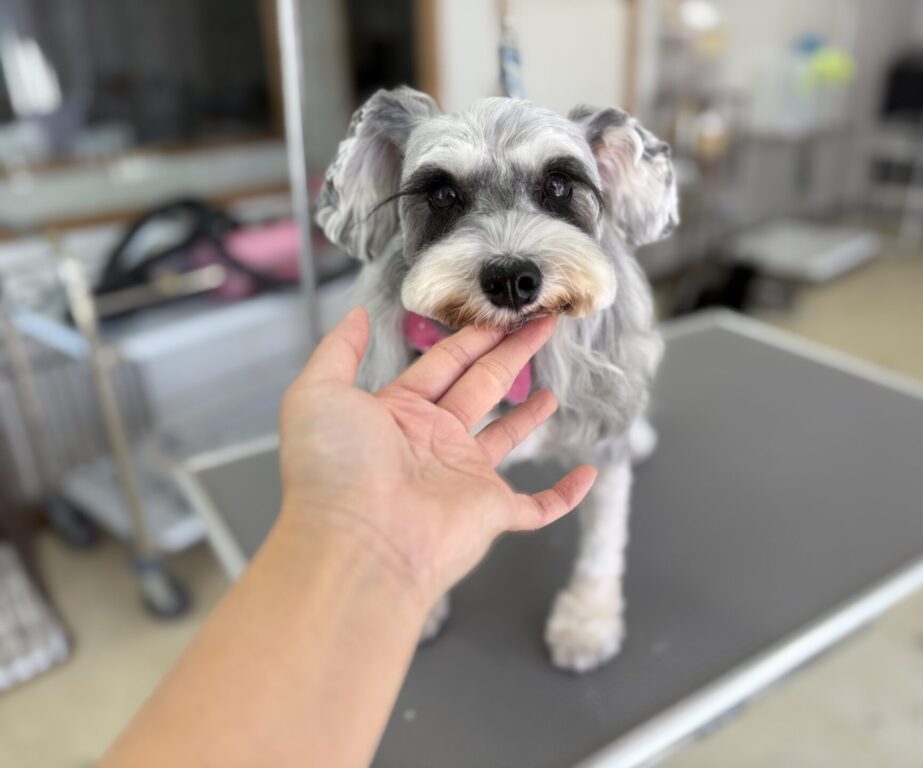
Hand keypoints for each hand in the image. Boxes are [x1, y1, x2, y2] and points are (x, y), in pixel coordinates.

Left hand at [278, 307, 596, 605]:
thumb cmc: (335, 468)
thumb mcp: (318, 392)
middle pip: (481, 386)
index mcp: (397, 413)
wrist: (356, 543)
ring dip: (528, 416)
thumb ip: (339, 350)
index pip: (443, 363)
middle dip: (511, 354)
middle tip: (542, 325)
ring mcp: (464, 478)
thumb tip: (359, 315)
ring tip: (552, 392)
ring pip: (505, 438)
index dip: (473, 337)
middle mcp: (432, 442)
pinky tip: (586, 476)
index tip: (501, 315)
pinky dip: (564, 494)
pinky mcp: (491, 512)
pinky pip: (537, 505)